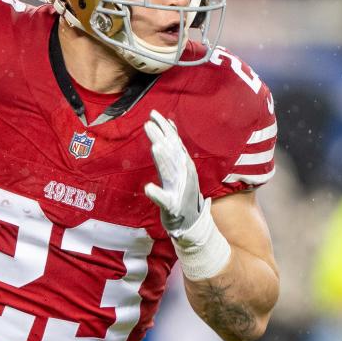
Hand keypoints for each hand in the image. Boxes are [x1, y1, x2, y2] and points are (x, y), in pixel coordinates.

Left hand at [143, 110, 230, 278]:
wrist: (192, 225)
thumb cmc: (182, 195)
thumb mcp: (178, 168)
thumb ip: (172, 149)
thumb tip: (168, 125)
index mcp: (182, 167)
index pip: (173, 144)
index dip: (164, 129)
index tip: (154, 115)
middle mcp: (183, 176)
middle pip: (171, 154)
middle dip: (162, 138)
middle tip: (149, 124)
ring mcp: (178, 191)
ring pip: (171, 173)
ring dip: (164, 160)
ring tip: (155, 147)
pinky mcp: (172, 207)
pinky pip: (165, 201)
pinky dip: (157, 195)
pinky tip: (149, 188)